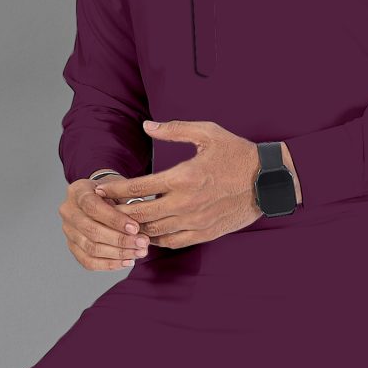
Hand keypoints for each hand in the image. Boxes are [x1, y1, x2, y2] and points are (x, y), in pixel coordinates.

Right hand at [58, 174, 152, 271]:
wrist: (104, 198)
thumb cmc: (114, 192)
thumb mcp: (121, 189)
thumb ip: (126, 204)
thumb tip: (140, 226)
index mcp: (78, 191)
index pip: (93, 207)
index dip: (114, 220)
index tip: (135, 228)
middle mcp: (68, 211)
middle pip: (92, 230)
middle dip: (120, 239)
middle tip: (142, 243)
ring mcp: (68, 231)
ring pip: (91, 248)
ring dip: (118, 253)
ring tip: (139, 252)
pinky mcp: (73, 247)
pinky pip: (89, 262)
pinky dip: (110, 264)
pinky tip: (128, 261)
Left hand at [86, 118, 297, 250]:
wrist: (267, 181)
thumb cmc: (237, 154)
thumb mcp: (207, 133)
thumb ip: (174, 130)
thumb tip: (147, 125)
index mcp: (182, 177)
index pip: (136, 188)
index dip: (113, 189)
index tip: (100, 189)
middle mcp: (184, 204)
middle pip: (138, 214)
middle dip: (117, 212)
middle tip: (104, 208)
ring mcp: (194, 222)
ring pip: (152, 231)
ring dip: (134, 226)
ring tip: (121, 220)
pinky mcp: (203, 234)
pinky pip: (170, 242)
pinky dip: (154, 238)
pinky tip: (147, 231)